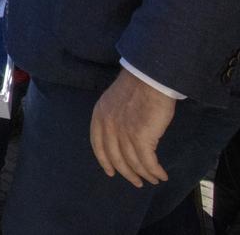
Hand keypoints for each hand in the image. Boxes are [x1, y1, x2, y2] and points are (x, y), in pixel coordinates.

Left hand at [90, 69, 175, 187]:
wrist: (149, 78)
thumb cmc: (137, 86)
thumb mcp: (114, 101)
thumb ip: (114, 118)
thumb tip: (123, 135)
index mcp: (99, 116)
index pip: (98, 145)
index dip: (104, 161)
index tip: (111, 172)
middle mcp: (108, 127)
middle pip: (115, 158)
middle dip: (127, 173)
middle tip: (137, 182)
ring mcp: (123, 133)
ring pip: (132, 163)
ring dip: (144, 175)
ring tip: (153, 180)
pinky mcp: (141, 138)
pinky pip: (148, 162)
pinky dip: (155, 171)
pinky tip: (161, 175)